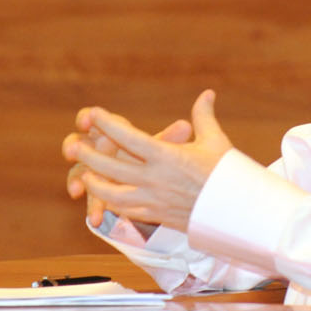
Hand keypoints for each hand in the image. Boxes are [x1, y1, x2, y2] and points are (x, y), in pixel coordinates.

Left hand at [61, 90, 230, 233]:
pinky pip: (127, 210)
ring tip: (85, 174)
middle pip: (112, 167)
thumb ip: (204, 116)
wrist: (237, 212)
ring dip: (95, 183)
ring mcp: (154, 200)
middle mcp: (156, 179)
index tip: (93, 114)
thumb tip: (207, 94)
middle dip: (89, 155)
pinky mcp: (156, 216)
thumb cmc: (227, 174)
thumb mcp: (215, 141)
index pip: (129, 137)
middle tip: (73, 145)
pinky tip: (106, 196)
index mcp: (167, 157)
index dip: (107, 124)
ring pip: (113, 193)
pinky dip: (113, 202)